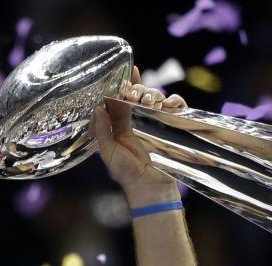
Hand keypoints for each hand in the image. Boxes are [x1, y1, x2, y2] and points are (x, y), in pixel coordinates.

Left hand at [92, 66, 186, 198]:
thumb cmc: (126, 172)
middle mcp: (134, 122)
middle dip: (138, 89)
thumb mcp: (109, 151)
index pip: (118, 101)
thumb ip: (103, 130)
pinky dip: (174, 101)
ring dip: (154, 94)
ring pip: (154, 97)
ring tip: (151, 101)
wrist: (148, 186)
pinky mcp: (166, 126)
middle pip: (137, 95)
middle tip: (137, 95)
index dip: (121, 86)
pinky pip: (173, 107)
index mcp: (117, 126)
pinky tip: (169, 103)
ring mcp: (151, 123)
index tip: (125, 73)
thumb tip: (97, 107)